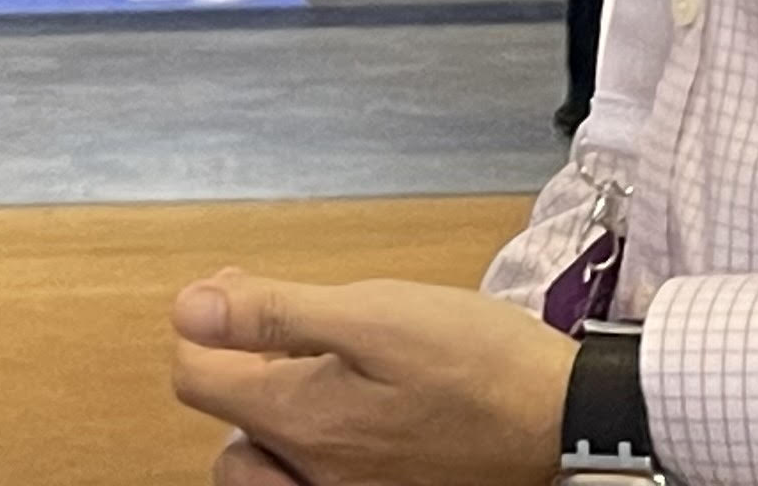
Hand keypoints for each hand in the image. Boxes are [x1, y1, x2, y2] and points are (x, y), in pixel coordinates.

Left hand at [169, 272, 572, 485]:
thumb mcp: (372, 314)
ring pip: (273, 467)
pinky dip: (317, 447)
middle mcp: (316, 477)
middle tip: (278, 334)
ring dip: (274, 420)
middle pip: (228, 437)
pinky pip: (323, 479)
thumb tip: (188, 310)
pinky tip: (350, 409)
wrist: (569, 422)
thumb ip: (272, 314)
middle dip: (236, 380)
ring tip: (311, 373)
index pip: (195, 379)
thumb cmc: (477, 362)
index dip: (203, 326)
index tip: (236, 290)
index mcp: (301, 421)